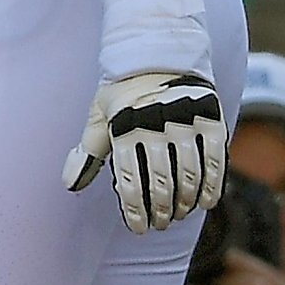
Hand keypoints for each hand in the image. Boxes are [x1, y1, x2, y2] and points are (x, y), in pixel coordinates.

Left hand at [64, 71, 225, 232]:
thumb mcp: (99, 116)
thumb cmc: (122, 93)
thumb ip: (88, 152)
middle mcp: (154, 124)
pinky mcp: (210, 118)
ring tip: (179, 215)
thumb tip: (69, 184)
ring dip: (186, 203)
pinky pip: (215, 160)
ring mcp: (185, 121)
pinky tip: (206, 202)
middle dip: (161, 211)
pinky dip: (212, 185)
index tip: (138, 229)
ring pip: (189, 175)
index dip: (134, 210)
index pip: (130, 180)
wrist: (158, 55)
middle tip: (160, 224)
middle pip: (161, 182)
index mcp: (123, 126)